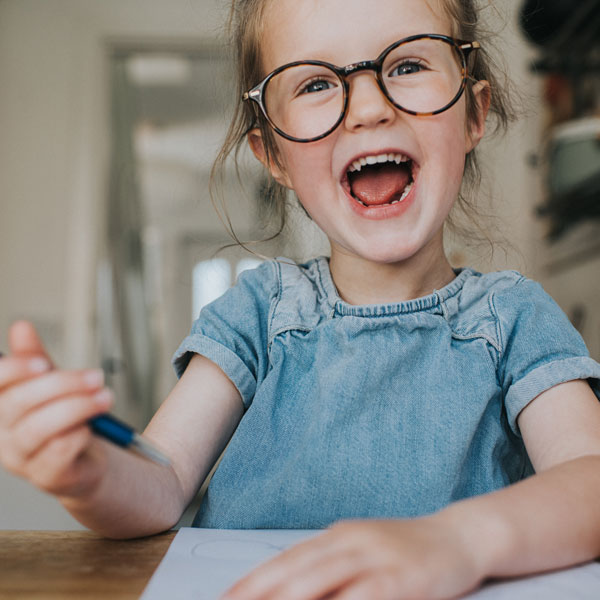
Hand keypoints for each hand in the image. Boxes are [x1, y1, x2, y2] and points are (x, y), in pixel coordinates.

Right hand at [0, 321, 112, 497]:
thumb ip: (35, 359)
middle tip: (95, 376)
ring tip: (106, 396)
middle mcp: (2, 434)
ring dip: (78, 406)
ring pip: (39, 427)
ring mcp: (22, 459)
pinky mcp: (47, 476)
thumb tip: (21, 327)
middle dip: (61, 384)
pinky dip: (79, 433)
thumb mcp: (51, 385)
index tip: (43, 363)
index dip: (13, 370)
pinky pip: (59, 451)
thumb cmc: (65, 421)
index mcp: (0, 407)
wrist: (87, 461)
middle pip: (19, 402)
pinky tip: (92, 425)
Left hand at [222, 515, 483, 599]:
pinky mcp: (402, 577)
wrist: (458, 536)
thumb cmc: (406, 549)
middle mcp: (350, 542)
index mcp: (337, 537)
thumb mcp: (363, 552)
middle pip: (294, 570)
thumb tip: (291, 588)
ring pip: (320, 580)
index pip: (285, 560)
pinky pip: (365, 595)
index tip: (227, 597)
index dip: (252, 581)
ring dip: (288, 599)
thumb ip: (330, 570)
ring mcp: (375, 557)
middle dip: (258, 593)